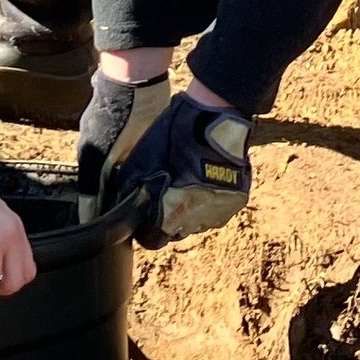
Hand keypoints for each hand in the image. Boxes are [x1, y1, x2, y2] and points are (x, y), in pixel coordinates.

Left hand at [108, 84, 253, 244]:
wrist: (217, 120)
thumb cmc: (176, 138)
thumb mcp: (142, 161)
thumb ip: (131, 188)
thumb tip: (122, 202)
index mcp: (169, 216)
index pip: (152, 240)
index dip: (146, 228)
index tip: (146, 212)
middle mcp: (195, 222)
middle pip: (176, 230)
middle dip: (169, 215)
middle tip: (168, 188)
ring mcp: (218, 212)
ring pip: (198, 220)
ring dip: (192, 207)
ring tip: (189, 178)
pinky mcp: (237, 201)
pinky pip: (218, 207)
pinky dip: (211, 197)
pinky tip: (207, 175)